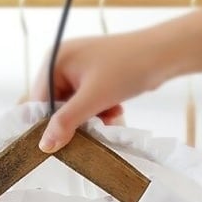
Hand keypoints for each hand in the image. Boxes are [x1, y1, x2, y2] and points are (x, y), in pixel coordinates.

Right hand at [30, 28, 164, 152]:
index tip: (62, 142)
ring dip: (90, 118)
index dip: (49, 123)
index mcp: (55, 60)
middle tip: (93, 126)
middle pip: (56, 106)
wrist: (162, 55)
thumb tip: (44, 146)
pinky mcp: (94, 76)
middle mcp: (62, 62)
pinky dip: (99, 110)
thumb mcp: (92, 99)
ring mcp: (79, 69)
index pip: (38, 101)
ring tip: (109, 115)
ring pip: (74, 107)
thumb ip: (66, 122)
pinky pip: (87, 102)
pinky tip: (114, 109)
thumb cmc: (126, 68)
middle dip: (76, 120)